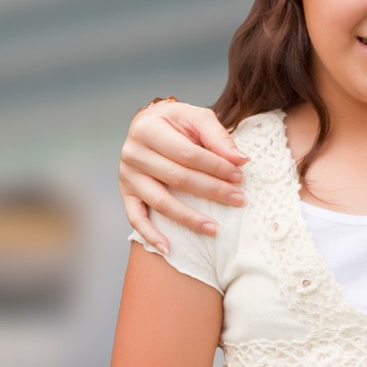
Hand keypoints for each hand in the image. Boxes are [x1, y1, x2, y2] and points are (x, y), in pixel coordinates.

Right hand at [120, 99, 249, 251]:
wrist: (148, 124)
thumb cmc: (176, 122)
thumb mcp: (196, 118)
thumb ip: (218, 137)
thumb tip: (240, 160)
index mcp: (148, 129)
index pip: (187, 154)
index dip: (215, 167)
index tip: (240, 177)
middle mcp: (133, 152)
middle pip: (177, 178)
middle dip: (211, 190)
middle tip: (238, 200)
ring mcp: (127, 175)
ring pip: (160, 201)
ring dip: (188, 218)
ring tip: (214, 229)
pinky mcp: (126, 192)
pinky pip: (136, 217)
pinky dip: (149, 234)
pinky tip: (168, 248)